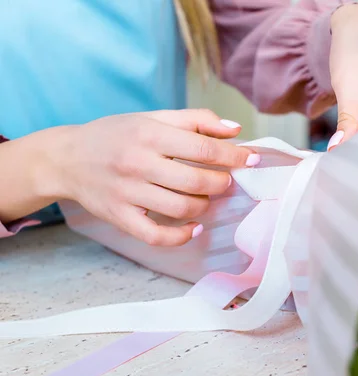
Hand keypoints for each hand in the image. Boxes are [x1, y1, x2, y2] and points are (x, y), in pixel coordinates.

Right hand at [44, 109, 258, 245]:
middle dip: (221, 182)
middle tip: (225, 180)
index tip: (252, 160)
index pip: (204, 149)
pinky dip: (181, 236)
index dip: (234, 156)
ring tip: (206, 197)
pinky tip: (194, 227)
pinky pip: (156, 236)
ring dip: (204, 205)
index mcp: (149, 135)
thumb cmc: (116, 135)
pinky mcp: (120, 217)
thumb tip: (235, 130)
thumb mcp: (153, 118)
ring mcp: (127, 193)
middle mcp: (138, 164)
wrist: (66, 158)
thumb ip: (195, 121)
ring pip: (181, 208)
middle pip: (197, 181)